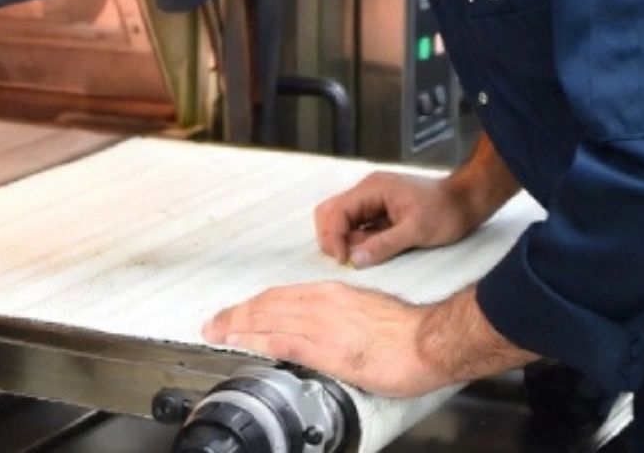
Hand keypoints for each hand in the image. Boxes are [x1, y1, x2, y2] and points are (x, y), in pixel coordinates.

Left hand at [200, 282, 449, 397]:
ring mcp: (323, 325)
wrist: (429, 341)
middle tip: (214, 322)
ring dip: (238, 325)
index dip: (255, 304)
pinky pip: (282, 340)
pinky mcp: (328, 349)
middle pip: (269, 304)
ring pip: (269, 319)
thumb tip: (327, 331)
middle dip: (237, 314)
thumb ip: (342, 319)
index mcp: (334, 294)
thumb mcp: (367, 313)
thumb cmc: (407, 331)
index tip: (237, 312)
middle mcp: (324, 302)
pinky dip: (256, 339)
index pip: (283, 295)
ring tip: (216, 332)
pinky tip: (241, 342)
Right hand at [314, 171, 482, 268]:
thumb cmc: (446, 211)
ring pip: (343, 221)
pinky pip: (359, 227)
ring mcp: (373, 201)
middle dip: (332, 237)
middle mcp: (368, 192)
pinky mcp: (381, 213)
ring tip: (362, 258)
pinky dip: (358, 241)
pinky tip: (369, 253)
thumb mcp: (416, 231)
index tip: (343, 261)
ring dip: (345, 241)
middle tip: (345, 261)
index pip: (336, 211)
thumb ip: (383, 245)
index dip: (333, 237)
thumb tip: (354, 260)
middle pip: (332, 213)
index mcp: (372, 189)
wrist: (467, 202)